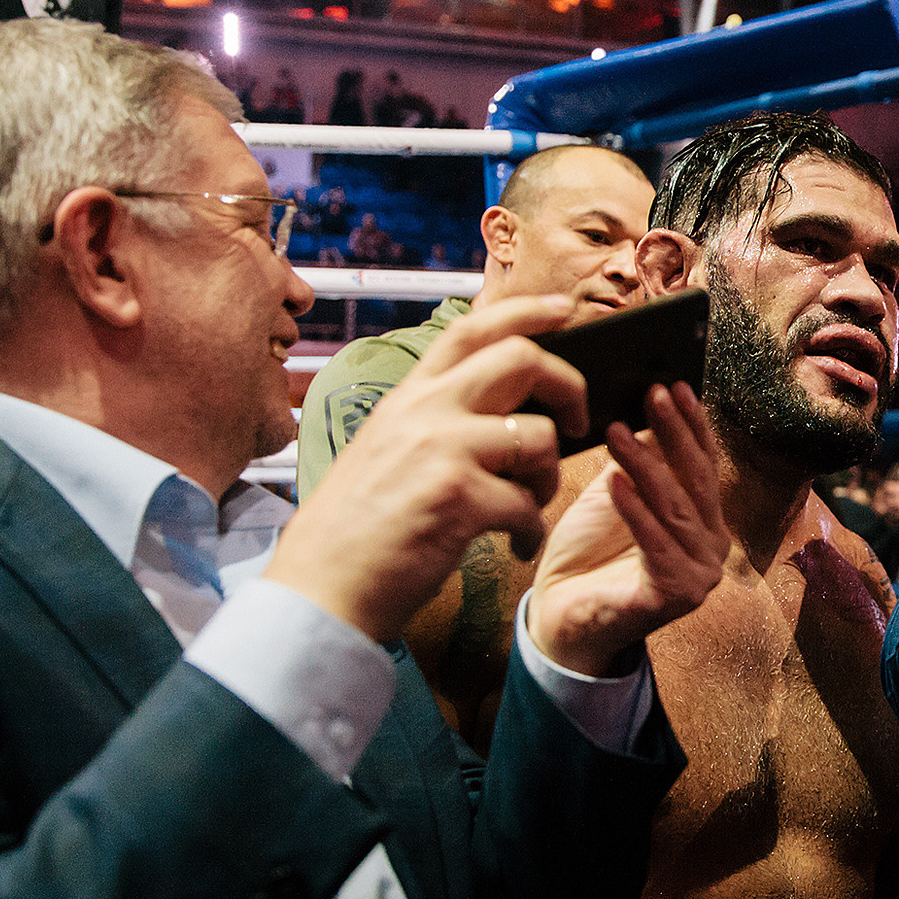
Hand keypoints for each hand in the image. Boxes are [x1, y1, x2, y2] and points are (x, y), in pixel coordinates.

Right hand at [267, 295, 586, 644]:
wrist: (322, 588)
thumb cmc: (359, 529)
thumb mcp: (388, 451)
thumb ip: (437, 422)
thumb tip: (511, 414)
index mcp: (409, 397)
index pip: (472, 330)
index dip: (526, 311)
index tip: (565, 310)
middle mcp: (425, 411)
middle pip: (523, 360)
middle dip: (570, 387)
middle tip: (576, 421)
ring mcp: (442, 450)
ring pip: (538, 437)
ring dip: (548, 476)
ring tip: (528, 505)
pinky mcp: (458, 497)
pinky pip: (527, 504)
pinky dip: (530, 531)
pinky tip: (515, 547)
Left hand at [526, 383, 728, 675]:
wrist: (558, 614)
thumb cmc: (587, 552)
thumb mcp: (616, 493)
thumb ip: (640, 460)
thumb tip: (650, 404)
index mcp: (705, 520)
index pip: (705, 462)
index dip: (692, 423)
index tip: (674, 385)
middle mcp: (712, 546)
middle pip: (697, 480)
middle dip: (675, 433)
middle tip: (654, 393)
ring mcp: (700, 574)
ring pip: (675, 509)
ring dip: (646, 466)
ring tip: (617, 432)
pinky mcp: (676, 597)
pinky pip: (655, 546)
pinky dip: (635, 513)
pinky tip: (615, 483)